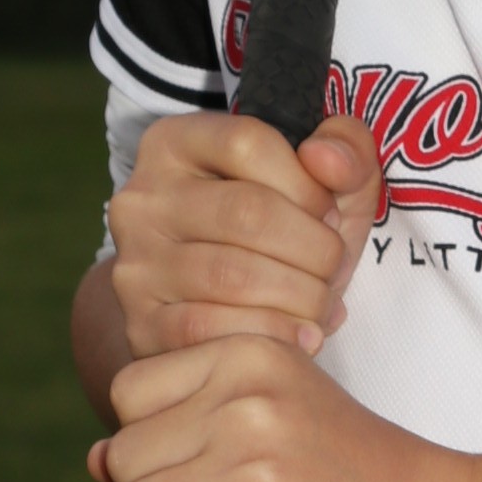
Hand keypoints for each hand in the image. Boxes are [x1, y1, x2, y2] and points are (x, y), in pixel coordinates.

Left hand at [87, 336, 462, 481]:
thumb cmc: (361, 475)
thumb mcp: (287, 408)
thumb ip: (195, 415)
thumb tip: (91, 460)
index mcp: (253, 354)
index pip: (130, 394)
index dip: (155, 440)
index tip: (208, 464)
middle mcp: (245, 404)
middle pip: (125, 458)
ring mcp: (248, 472)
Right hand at [105, 110, 381, 360]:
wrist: (224, 311)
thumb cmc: (282, 237)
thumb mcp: (324, 184)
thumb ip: (346, 149)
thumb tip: (325, 158)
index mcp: (176, 143)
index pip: (247, 143)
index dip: (307, 184)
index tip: (329, 215)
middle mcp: (143, 198)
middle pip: (245, 212)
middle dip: (313, 248)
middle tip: (334, 270)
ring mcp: (135, 263)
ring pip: (231, 275)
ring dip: (300, 297)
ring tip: (322, 305)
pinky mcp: (141, 324)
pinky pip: (209, 330)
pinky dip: (270, 336)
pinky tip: (300, 339)